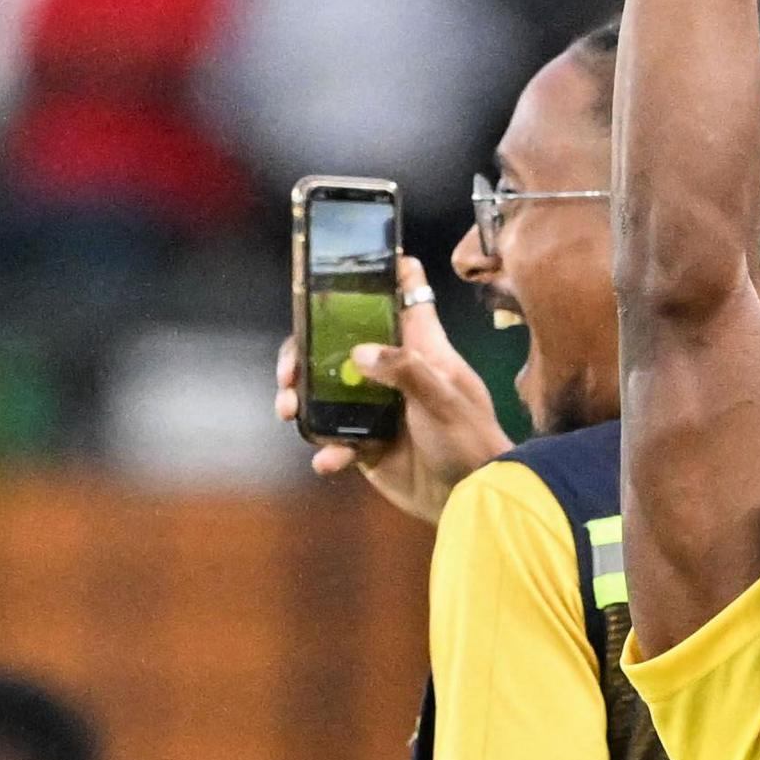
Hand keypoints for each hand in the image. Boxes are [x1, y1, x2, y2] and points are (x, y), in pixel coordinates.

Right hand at [274, 256, 510, 524]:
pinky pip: (334, 440)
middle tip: (287, 372)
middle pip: (340, 346)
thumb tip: (358, 351)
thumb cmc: (470, 440)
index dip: (388, 276)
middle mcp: (396, 374)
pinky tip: (331, 460)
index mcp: (424, 351)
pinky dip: (326, 449)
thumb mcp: (444, 398)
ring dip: (301, 401)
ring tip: (287, 410)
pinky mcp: (369, 446)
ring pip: (326, 393)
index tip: (358, 260)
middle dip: (305, 354)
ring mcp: (379, 410)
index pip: (407, 300)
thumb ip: (405, 371)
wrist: (472, 499)